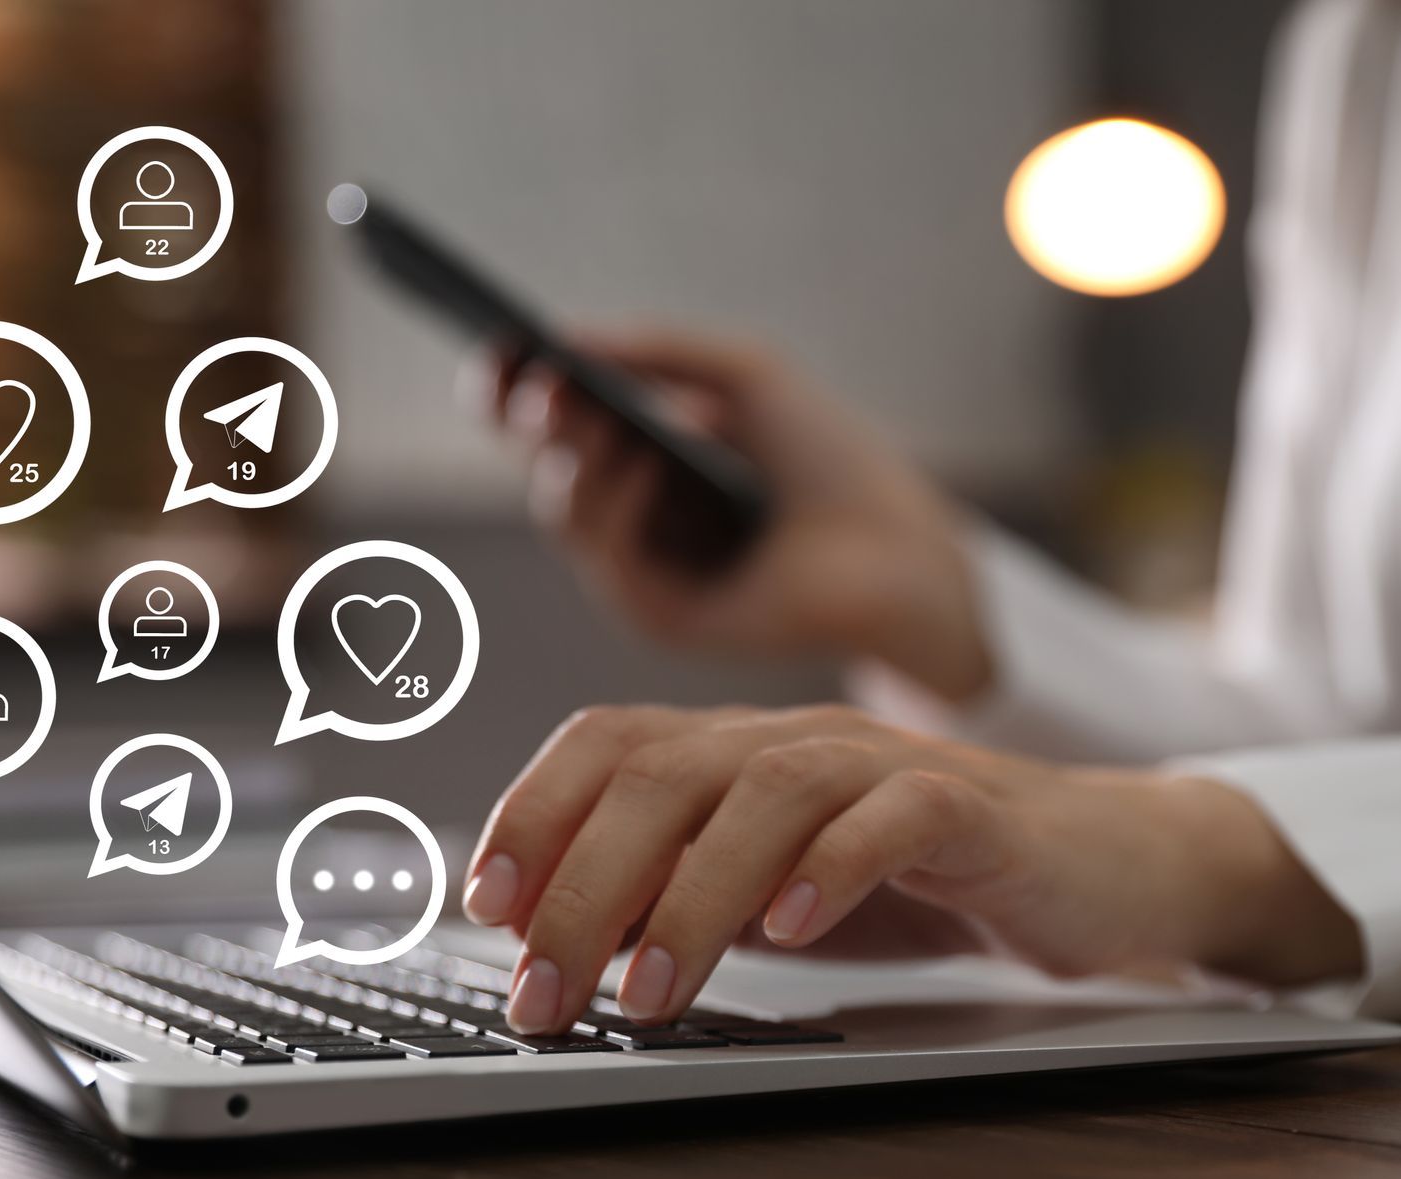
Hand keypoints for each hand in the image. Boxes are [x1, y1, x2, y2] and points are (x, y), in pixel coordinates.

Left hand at [463, 704, 1362, 1034]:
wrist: (1102, 863)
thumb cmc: (923, 879)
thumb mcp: (777, 892)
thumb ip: (680, 896)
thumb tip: (554, 940)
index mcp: (740, 752)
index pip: (611, 744)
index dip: (536, 812)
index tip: (487, 905)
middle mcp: (801, 740)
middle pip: (666, 773)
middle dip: (586, 882)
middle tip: (544, 988)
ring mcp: (886, 764)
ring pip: (767, 790)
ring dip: (692, 891)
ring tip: (650, 989)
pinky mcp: (972, 805)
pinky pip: (896, 815)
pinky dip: (836, 866)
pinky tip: (794, 929)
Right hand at [467, 328, 992, 700]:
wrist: (901, 547)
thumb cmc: (832, 461)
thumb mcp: (745, 377)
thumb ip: (658, 351)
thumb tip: (562, 338)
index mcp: (641, 455)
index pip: (552, 421)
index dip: (516, 385)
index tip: (499, 342)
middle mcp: (629, 515)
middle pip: (542, 463)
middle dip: (532, 417)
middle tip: (542, 379)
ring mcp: (640, 570)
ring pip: (563, 511)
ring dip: (572, 456)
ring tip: (590, 411)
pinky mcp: (661, 618)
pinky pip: (607, 561)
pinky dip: (617, 506)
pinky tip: (646, 463)